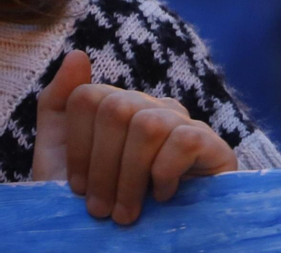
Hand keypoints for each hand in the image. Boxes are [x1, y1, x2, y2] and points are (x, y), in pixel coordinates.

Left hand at [32, 50, 237, 223]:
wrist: (140, 248)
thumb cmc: (102, 208)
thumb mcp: (61, 163)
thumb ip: (59, 108)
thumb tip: (77, 53)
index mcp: (120, 110)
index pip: (89, 97)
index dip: (77, 149)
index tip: (77, 189)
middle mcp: (155, 109)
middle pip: (116, 107)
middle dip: (102, 168)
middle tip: (101, 211)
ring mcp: (187, 125)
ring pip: (146, 125)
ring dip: (129, 180)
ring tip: (127, 214)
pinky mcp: (216, 146)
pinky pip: (183, 141)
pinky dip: (165, 175)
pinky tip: (164, 197)